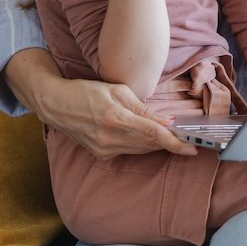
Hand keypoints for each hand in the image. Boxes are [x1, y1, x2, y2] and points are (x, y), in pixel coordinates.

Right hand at [40, 75, 196, 158]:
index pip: (153, 134)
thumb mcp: (118, 91)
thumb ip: (143, 109)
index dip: (175, 142)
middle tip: (189, 140)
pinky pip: (128, 151)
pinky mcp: (100, 154)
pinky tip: (148, 138)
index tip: (191, 147)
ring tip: (173, 139)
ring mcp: (103, 149)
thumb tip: (167, 121)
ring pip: (140, 150)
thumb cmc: (87, 91)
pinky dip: (141, 145)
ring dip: (157, 145)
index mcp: (115, 118)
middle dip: (170, 143)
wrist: (55, 104)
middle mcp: (109, 138)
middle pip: (149, 145)